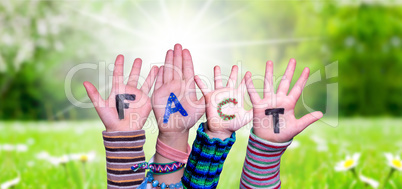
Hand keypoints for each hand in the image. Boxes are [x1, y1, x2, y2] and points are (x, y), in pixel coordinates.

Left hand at [84, 55, 157, 131]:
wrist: (123, 131)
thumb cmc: (110, 120)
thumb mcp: (101, 106)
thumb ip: (94, 94)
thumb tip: (85, 82)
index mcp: (118, 90)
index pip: (119, 75)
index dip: (119, 65)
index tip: (121, 56)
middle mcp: (129, 92)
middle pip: (133, 76)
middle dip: (136, 68)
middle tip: (139, 58)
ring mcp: (138, 96)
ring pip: (145, 82)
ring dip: (150, 74)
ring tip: (156, 66)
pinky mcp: (146, 101)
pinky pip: (152, 89)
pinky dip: (156, 82)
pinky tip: (161, 76)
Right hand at [151, 44, 204, 184]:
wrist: (176, 129)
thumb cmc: (188, 119)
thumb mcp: (200, 108)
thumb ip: (206, 99)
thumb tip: (214, 91)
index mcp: (187, 87)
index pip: (187, 70)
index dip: (187, 60)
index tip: (187, 50)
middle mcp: (177, 85)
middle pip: (177, 67)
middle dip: (178, 56)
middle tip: (178, 44)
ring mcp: (168, 89)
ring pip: (168, 71)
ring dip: (169, 61)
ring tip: (170, 50)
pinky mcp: (159, 94)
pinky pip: (158, 82)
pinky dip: (158, 74)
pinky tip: (159, 65)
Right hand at [195, 65, 252, 139]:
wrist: (221, 129)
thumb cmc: (233, 124)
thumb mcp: (246, 118)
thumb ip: (254, 111)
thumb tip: (263, 107)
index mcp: (237, 97)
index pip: (243, 86)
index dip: (246, 79)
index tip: (249, 72)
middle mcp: (228, 94)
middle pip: (232, 80)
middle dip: (234, 73)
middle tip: (236, 65)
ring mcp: (219, 95)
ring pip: (218, 81)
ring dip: (217, 74)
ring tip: (216, 66)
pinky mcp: (210, 97)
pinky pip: (204, 88)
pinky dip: (200, 82)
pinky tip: (196, 76)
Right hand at [245, 59, 322, 142]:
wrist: (270, 141)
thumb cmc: (284, 134)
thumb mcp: (297, 127)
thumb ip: (307, 119)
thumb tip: (321, 113)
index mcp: (289, 104)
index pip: (297, 88)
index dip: (302, 79)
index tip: (307, 69)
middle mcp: (280, 100)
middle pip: (285, 82)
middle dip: (289, 71)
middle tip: (293, 59)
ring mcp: (269, 101)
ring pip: (269, 84)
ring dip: (269, 73)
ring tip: (269, 61)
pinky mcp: (259, 105)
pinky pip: (254, 93)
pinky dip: (250, 84)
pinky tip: (248, 75)